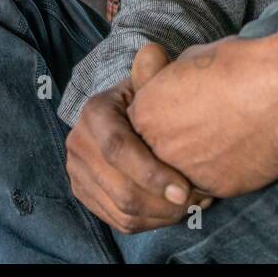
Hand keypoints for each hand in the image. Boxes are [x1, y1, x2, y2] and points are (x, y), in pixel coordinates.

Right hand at [66, 78, 212, 234]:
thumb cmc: (145, 98)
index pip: (119, 151)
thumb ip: (153, 73)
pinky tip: (176, 212)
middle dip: (164, 203)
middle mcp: (78, 144)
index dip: (153, 174)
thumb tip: (153, 54)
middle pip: (122, 190)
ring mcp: (78, 172)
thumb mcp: (148, 82)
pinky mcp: (85, 194)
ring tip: (194, 206)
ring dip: (163, 216)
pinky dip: (151, 223)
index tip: (186, 190)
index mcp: (95, 114)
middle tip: (199, 201)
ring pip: (122, 212)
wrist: (122, 115)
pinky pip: (119, 221)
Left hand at [126, 32, 277, 198]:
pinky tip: (236, 152)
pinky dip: (219, 173)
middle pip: (155, 153)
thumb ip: (166, 81)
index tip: (178, 112)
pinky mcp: (218, 189)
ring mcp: (187, 172)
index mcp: (146, 112)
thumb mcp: (188, 60)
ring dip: (194, 163)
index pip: (138, 125)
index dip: (160, 117)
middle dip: (172, 143)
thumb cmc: (238, 65)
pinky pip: (210, 185)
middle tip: (200, 127)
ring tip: (220, 141)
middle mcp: (160, 147)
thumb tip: (163, 84)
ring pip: (181, 175)